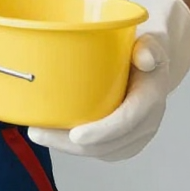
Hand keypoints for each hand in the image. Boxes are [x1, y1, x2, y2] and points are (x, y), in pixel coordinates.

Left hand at [28, 0, 189, 161]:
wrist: (151, 57)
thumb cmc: (143, 44)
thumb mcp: (149, 39)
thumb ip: (148, 45)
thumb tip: (143, 55)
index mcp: (151, 96)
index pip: (129, 121)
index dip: (103, 132)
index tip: (76, 135)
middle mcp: (146, 121)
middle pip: (109, 145)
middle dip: (72, 145)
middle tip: (37, 133)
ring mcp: (134, 133)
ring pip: (101, 151)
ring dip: (68, 148)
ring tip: (38, 133)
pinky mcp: (121, 137)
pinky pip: (99, 149)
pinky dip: (74, 146)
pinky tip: (52, 135)